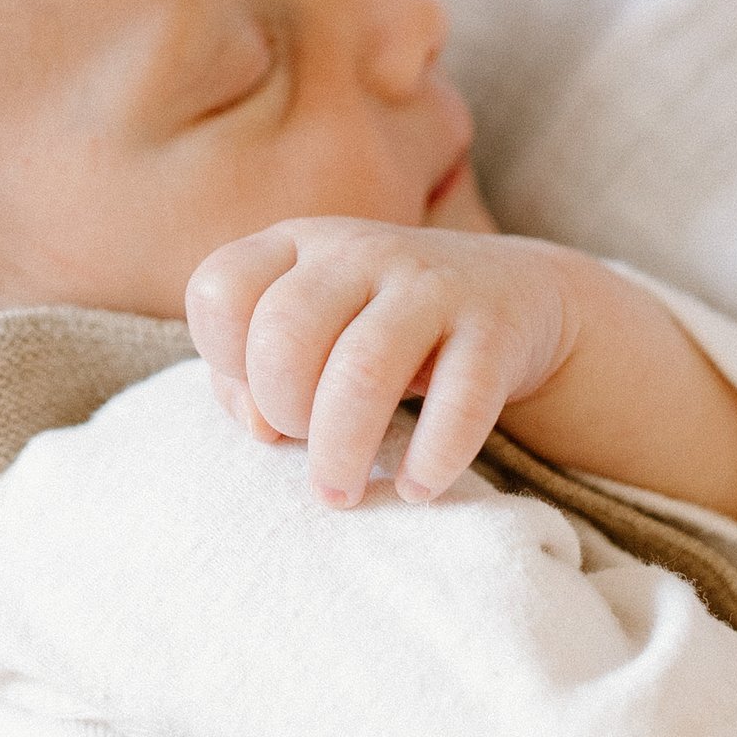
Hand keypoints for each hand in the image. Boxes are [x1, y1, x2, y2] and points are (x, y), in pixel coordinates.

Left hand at [186, 219, 580, 507]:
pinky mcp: (494, 328)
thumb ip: (251, 376)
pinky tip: (416, 485)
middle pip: (284, 333)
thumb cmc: (382, 328)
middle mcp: (359, 252)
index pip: (220, 290)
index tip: (262, 397)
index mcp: (299, 245)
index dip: (224, 359)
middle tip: (307, 443)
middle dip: (284, 409)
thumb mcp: (310, 333)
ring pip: (363, 369)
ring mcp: (431, 284)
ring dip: (341, 449)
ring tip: (342, 491)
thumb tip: (258, 426)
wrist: (516, 295)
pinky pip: (460, 402)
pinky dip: (431, 458)